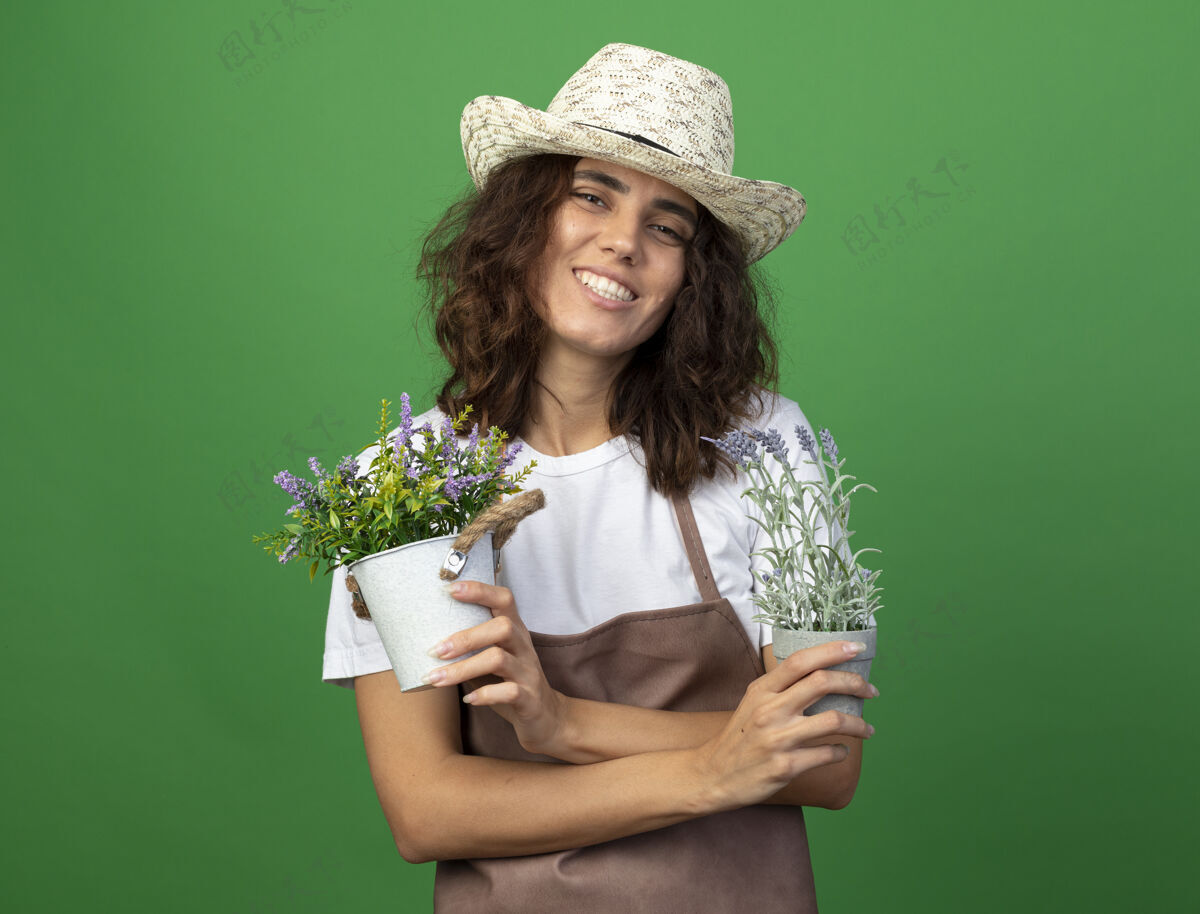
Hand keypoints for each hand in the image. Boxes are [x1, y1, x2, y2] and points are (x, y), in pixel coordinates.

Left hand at [423, 580, 567, 756]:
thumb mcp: (491, 658)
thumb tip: (427, 642)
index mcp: (514, 630)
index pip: (503, 599)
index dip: (479, 590)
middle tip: (434, 650)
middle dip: (465, 637)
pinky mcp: (530, 698)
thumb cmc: (509, 682)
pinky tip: (469, 699)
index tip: (449, 589)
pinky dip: (485, 695)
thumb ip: (469, 648)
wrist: (545, 717)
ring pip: (498, 659)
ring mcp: (528, 671)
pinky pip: (510, 692)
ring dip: (463, 668)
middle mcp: (523, 646)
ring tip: (436, 679)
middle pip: (502, 626)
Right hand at [691, 640, 876, 812]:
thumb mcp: (753, 702)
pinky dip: (841, 751)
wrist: (715, 774)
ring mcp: (778, 739)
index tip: (856, 647)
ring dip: (859, 724)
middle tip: (871, 691)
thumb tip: (821, 672)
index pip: (802, 661)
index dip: (832, 650)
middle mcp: (770, 710)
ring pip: (833, 720)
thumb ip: (781, 686)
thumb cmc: (740, 736)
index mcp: (763, 689)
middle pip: (822, 683)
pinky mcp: (786, 766)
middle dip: (855, 683)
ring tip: (868, 729)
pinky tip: (842, 750)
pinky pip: (827, 754)